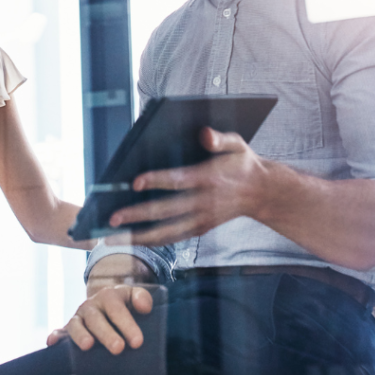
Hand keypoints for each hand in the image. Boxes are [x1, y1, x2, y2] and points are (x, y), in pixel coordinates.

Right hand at [46, 285, 152, 353]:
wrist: (105, 302)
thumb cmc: (125, 305)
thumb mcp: (134, 296)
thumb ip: (142, 298)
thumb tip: (145, 307)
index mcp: (108, 296)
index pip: (117, 309)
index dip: (127, 325)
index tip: (138, 342)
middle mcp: (91, 306)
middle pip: (97, 319)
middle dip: (107, 334)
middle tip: (118, 349)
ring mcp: (78, 318)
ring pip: (76, 325)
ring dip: (81, 335)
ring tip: (88, 346)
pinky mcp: (67, 329)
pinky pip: (59, 332)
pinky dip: (55, 337)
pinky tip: (52, 344)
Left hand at [108, 126, 269, 245]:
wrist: (262, 193)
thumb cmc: (243, 164)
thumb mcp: (238, 144)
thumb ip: (220, 139)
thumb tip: (204, 133)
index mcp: (209, 178)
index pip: (178, 180)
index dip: (156, 180)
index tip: (134, 182)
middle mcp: (204, 202)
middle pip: (166, 210)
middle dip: (137, 216)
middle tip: (112, 218)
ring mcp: (202, 218)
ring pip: (167, 231)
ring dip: (139, 236)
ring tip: (113, 238)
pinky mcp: (201, 228)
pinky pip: (174, 238)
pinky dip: (153, 241)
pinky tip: (133, 241)